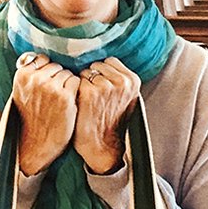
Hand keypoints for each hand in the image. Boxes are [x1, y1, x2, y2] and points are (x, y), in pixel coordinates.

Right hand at [12, 52, 78, 175]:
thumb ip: (30, 74)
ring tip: (60, 101)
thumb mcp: (21, 93)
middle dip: (58, 78)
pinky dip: (76, 91)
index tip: (46, 85)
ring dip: (68, 85)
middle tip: (54, 96)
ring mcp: (51, 87)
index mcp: (23, 75)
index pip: (42, 59)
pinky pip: (76, 82)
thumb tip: (40, 57)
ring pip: (68, 73)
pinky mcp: (65, 97)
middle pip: (57, 66)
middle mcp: (36, 79)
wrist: (35, 145)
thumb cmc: (30, 118)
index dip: (48, 72)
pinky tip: (69, 103)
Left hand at [74, 57, 139, 174]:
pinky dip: (75, 91)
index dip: (103, 74)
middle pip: (97, 65)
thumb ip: (120, 79)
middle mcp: (121, 81)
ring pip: (85, 72)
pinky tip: (81, 104)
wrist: (102, 146)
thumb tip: (105, 63)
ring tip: (89, 102)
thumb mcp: (126, 98)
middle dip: (93, 77)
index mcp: (132, 81)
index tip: (103, 90)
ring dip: (83, 84)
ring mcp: (105, 86)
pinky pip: (75, 81)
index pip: (110, 61)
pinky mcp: (88, 92)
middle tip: (96, 97)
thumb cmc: (111, 121)